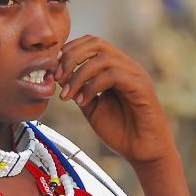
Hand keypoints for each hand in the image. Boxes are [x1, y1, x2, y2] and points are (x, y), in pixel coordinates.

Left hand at [56, 35, 175, 165]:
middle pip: (96, 43)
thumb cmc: (120, 131)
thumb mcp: (91, 108)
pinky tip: (82, 102)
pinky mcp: (142, 88)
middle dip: (71, 57)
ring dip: (78, 75)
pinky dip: (92, 86)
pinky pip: (114, 76)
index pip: (91, 43)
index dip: (69, 51)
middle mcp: (127, 66)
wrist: (142, 152)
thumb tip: (59, 77)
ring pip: (103, 59)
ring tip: (67, 95)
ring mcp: (136, 75)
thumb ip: (79, 91)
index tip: (53, 71)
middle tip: (57, 77)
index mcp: (115, 68)